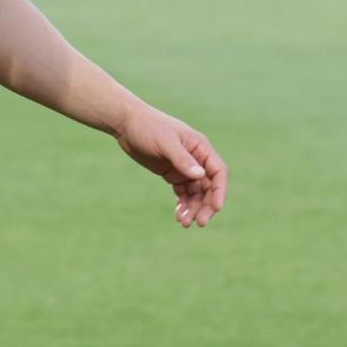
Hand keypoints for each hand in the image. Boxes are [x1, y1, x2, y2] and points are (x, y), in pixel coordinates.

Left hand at [114, 106, 227, 228]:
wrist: (127, 124)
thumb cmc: (148, 127)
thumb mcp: (165, 142)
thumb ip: (182, 159)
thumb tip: (201, 176)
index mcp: (200, 147)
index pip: (218, 172)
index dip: (220, 191)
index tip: (216, 208)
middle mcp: (196, 158)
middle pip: (210, 186)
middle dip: (206, 205)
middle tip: (200, 223)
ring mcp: (184, 167)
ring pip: (196, 192)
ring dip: (193, 208)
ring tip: (184, 223)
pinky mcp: (172, 173)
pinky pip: (183, 192)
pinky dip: (183, 204)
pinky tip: (178, 215)